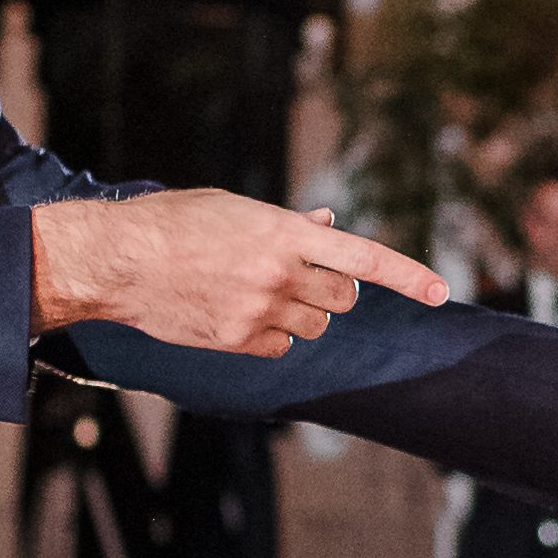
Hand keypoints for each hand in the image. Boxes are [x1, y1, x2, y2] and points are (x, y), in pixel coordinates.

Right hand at [32, 191, 445, 356]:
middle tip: (303, 278)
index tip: (439, 292)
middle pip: (344, 300)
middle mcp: (280, 275)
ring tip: (258, 292)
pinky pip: (281, 348)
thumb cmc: (174, 224)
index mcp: (285, 234)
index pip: (364, 258)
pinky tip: (238, 314)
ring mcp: (260, 311)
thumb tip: (329, 226)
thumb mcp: (235, 210)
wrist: (119, 260)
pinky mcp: (238, 341)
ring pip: (314, 327)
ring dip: (302, 313)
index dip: (407, 275)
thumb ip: (289, 225)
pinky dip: (271, 336)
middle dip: (335, 292)